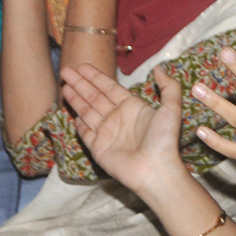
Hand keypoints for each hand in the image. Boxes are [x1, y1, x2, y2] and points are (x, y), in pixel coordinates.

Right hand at [64, 64, 187, 197]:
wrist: (155, 169)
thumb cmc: (164, 138)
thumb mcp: (172, 108)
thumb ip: (168, 86)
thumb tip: (159, 68)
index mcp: (133, 107)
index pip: (110, 88)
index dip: (96, 77)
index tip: (82, 67)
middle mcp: (118, 118)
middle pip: (95, 97)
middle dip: (80, 84)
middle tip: (66, 70)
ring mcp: (107, 133)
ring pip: (87, 111)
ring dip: (76, 98)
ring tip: (64, 85)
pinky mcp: (98, 148)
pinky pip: (85, 132)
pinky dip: (78, 123)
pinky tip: (71, 113)